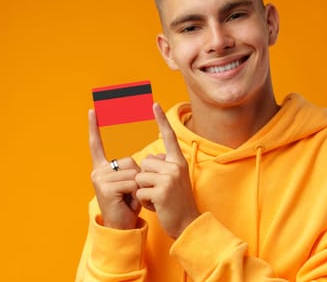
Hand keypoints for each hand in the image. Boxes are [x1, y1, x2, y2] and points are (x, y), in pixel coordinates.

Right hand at [88, 109, 141, 228]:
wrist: (122, 226)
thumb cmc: (128, 204)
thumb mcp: (132, 182)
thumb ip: (135, 167)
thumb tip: (154, 155)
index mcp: (102, 168)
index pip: (96, 144)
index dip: (93, 127)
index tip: (92, 110)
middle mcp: (98, 172)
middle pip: (129, 161)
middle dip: (137, 177)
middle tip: (130, 193)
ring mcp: (100, 179)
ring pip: (133, 172)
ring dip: (138, 186)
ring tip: (129, 198)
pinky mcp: (106, 188)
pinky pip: (132, 182)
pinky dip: (136, 193)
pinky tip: (127, 202)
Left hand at [135, 103, 200, 238]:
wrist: (187, 223)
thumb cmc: (176, 202)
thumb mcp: (173, 180)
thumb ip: (163, 168)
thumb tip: (148, 161)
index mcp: (178, 161)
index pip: (169, 136)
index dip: (161, 120)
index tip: (154, 103)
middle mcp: (175, 166)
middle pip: (144, 163)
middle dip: (145, 179)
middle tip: (160, 192)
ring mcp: (169, 178)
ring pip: (140, 177)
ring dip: (144, 191)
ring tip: (158, 199)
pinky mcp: (161, 190)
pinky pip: (140, 191)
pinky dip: (144, 201)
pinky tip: (157, 206)